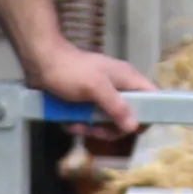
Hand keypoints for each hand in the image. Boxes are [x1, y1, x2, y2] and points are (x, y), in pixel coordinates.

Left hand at [20, 40, 152, 135]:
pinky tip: (69, 121)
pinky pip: (90, 120)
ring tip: (78, 124)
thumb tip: (134, 126)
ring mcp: (102, 95)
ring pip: (107, 121)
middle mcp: (118, 87)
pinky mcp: (86, 103)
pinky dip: (80, 124)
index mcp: (127, 78)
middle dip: (112, 128)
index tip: (134, 129)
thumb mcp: (95, 87)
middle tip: (98, 130)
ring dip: (92, 128)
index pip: (152, 96)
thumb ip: (116, 106)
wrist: (40, 63)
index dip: (150, 114)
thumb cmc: (70, 70)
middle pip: (128, 116)